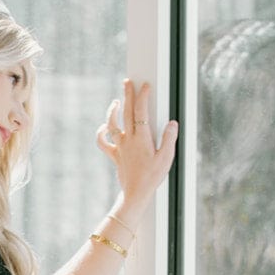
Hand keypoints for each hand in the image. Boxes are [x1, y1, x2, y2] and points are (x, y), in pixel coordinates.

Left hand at [95, 80, 177, 209]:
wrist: (136, 193)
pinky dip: (101, 134)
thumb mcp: (166, 158)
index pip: (141, 112)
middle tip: (128, 82)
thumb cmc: (152, 177)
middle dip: (127, 95)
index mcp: (141, 138)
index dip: (142, 96)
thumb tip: (172, 123)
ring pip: (112, 124)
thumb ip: (168, 139)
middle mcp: (128, 140)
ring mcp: (120, 147)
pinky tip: (104, 128)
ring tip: (116, 102)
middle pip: (126, 113)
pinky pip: (103, 143)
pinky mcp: (115, 155)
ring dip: (113, 111)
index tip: (145, 86)